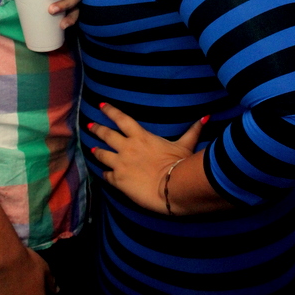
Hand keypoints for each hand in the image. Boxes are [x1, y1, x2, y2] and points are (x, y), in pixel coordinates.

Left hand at [89, 102, 206, 213]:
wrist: (171, 188)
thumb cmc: (178, 164)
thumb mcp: (185, 145)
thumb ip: (192, 131)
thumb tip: (204, 117)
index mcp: (140, 136)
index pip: (121, 118)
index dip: (110, 111)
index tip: (101, 105)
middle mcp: (127, 147)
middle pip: (106, 134)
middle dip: (97, 129)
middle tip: (90, 125)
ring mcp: (120, 164)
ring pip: (102, 154)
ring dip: (96, 151)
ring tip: (91, 149)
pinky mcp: (118, 181)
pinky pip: (106, 175)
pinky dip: (104, 174)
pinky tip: (103, 174)